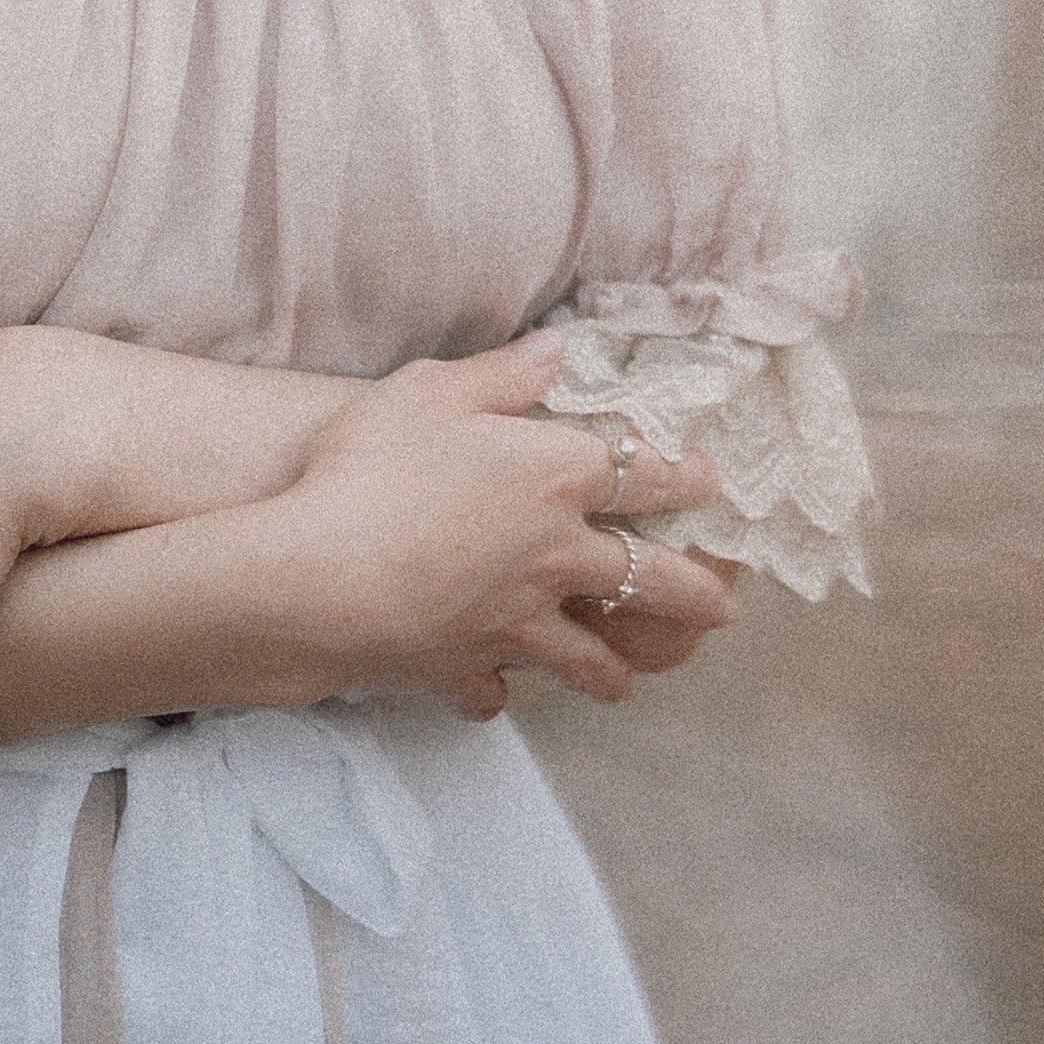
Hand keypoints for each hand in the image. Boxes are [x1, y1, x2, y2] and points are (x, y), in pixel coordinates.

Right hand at [267, 332, 735, 712]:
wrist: (319, 577)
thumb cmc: (370, 468)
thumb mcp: (429, 392)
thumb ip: (500, 374)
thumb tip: (556, 352)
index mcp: (553, 477)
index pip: (644, 475)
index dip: (685, 475)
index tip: (710, 480)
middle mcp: (555, 556)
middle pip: (649, 579)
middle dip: (694, 593)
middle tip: (723, 607)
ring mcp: (518, 622)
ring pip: (590, 660)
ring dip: (613, 670)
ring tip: (627, 679)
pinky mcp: (471, 667)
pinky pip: (495, 691)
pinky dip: (495, 690)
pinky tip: (491, 689)